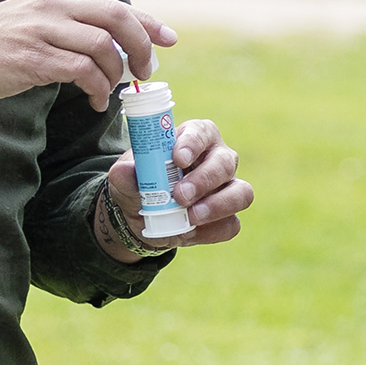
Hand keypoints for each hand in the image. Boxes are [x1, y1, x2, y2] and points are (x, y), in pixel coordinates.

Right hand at [0, 0, 175, 110]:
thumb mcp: (31, 23)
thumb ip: (67, 27)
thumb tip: (107, 46)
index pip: (113, 5)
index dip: (147, 22)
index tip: (168, 38)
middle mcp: (50, 8)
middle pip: (116, 19)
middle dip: (141, 46)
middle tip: (146, 72)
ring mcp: (40, 31)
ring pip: (101, 47)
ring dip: (116, 74)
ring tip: (112, 92)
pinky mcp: (31, 58)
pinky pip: (81, 72)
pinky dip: (97, 88)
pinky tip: (95, 100)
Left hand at [97, 117, 248, 256]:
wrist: (145, 218)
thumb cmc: (140, 186)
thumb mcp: (125, 179)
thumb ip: (124, 174)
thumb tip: (125, 171)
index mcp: (195, 139)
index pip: (202, 132)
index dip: (194, 143)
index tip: (178, 159)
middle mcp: (219, 160)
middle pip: (226, 162)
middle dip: (204, 180)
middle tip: (180, 195)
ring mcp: (229, 189)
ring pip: (241, 193)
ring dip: (218, 205)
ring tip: (191, 217)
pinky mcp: (229, 217)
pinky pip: (231, 224)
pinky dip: (211, 231)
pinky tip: (190, 232)